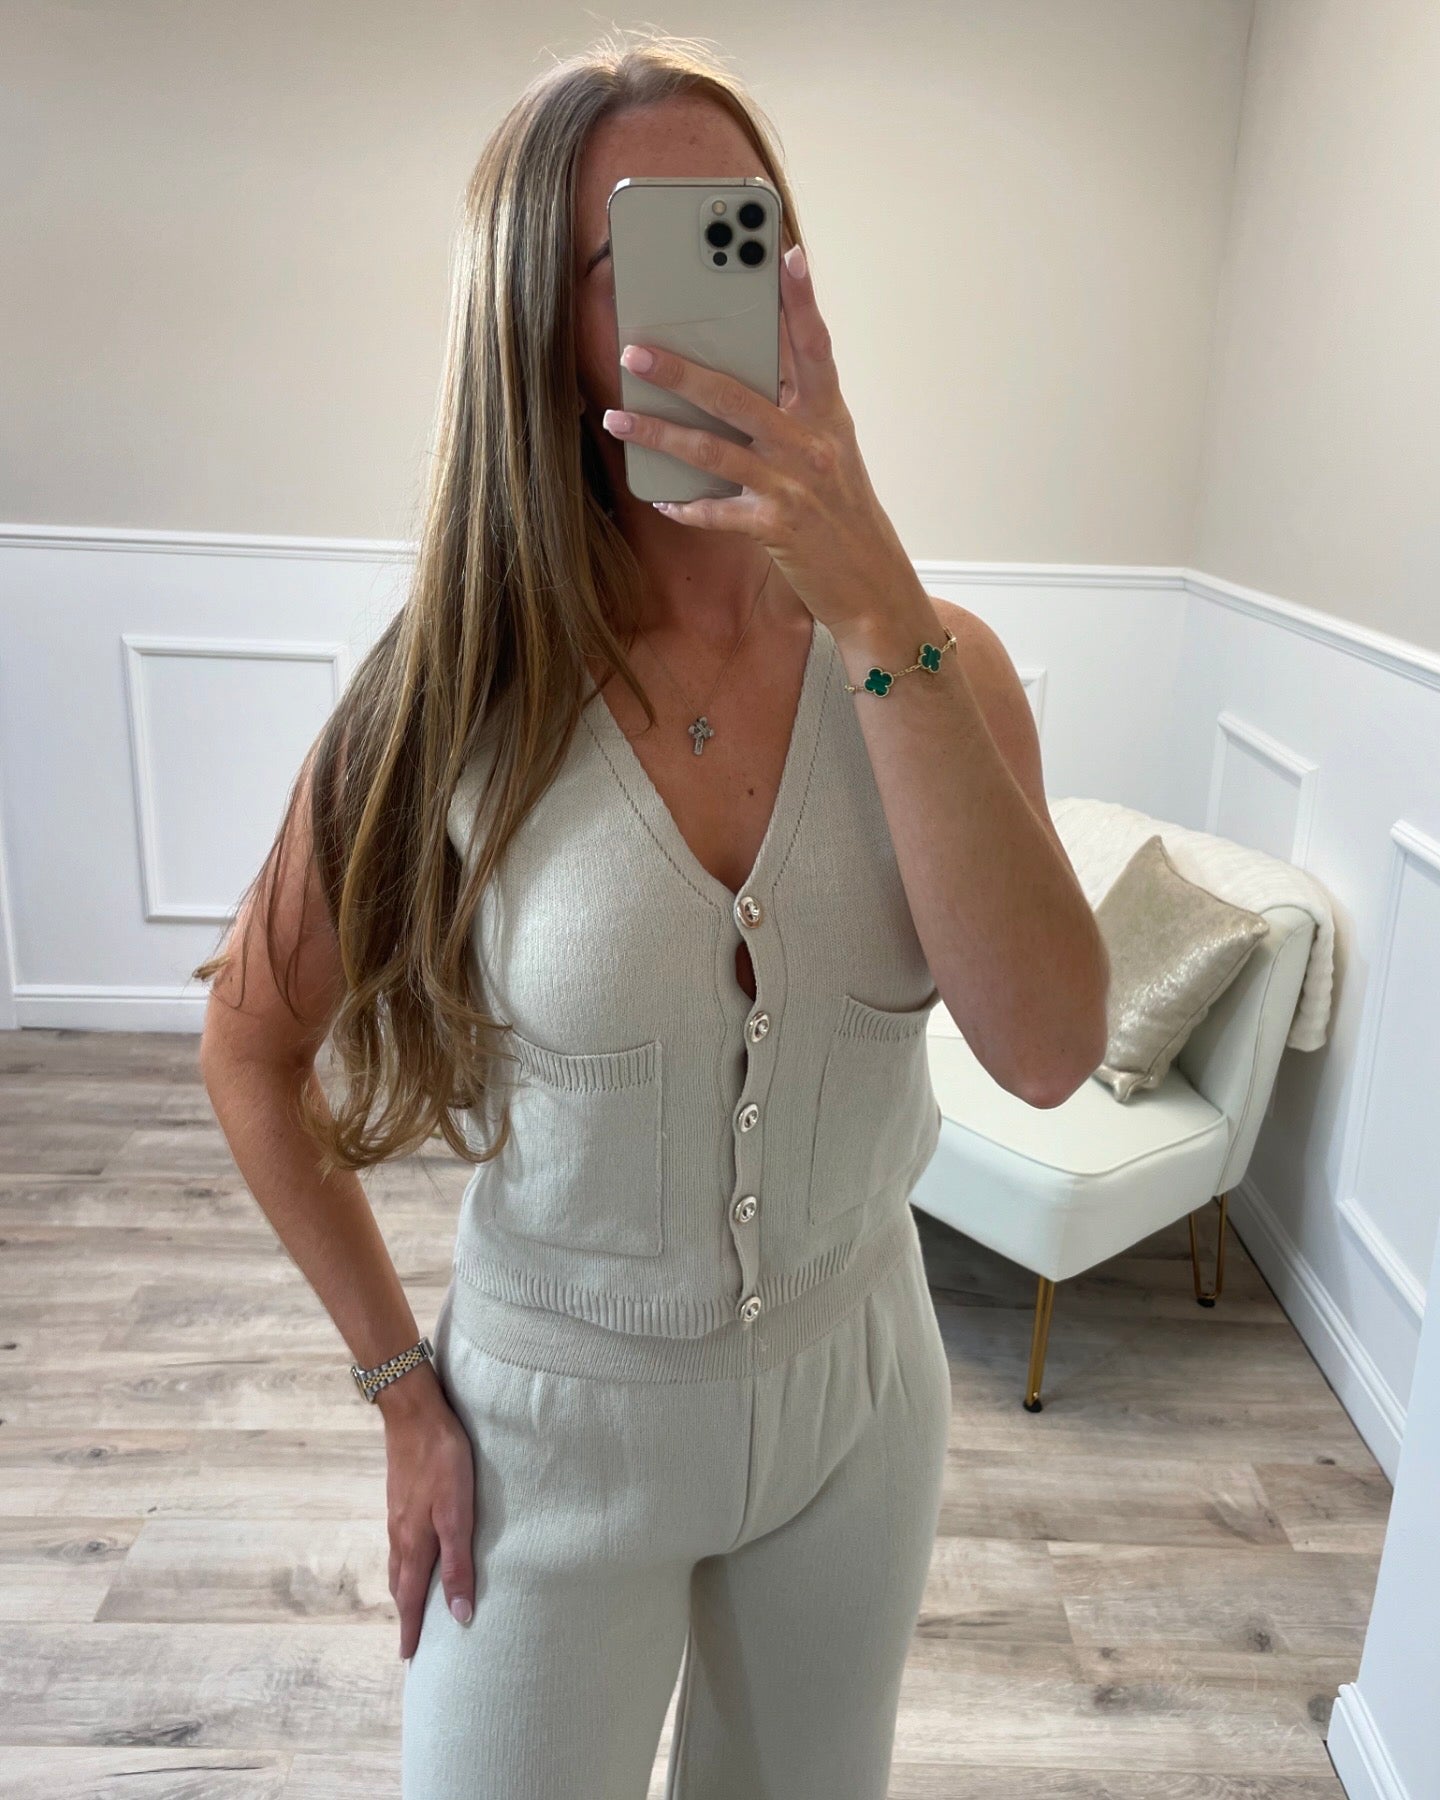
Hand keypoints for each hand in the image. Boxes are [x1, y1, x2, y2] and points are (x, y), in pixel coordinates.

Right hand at [382, 1375, 476, 1660]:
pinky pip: (400, 1543)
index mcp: (415, 1543)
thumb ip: (458, 1564)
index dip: (411, 1629)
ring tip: (411, 1606)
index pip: (411, 1599)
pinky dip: (405, 1563)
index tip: (408, 1658)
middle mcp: (401, 1534)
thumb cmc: (442, 1460)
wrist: (414, 1413)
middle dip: (405, 1615)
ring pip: (398, 1564)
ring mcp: (398, 1515)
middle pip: (400, 1585)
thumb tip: (460, 1616)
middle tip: (409, 1642)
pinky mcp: (401, 1497)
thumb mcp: (457, 1514)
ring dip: (404, 1590)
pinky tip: (414, 1555)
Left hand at [600, 243, 926, 644]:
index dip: (801, 300)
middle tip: (636, 352)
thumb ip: (797, 413)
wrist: (871, 583)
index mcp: (829, 417)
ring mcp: (793, 487)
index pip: (816, 347)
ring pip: (713, 449)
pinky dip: (684, 504)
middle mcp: (812, 445)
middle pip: (738, 395)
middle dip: (681, 372)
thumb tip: (738, 380)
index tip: (784, 252)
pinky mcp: (775, 529)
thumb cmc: (843, 512)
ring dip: (658, 433)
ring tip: (618, 417)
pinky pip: (716, 511)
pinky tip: (658, 495)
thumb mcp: (832, 452)